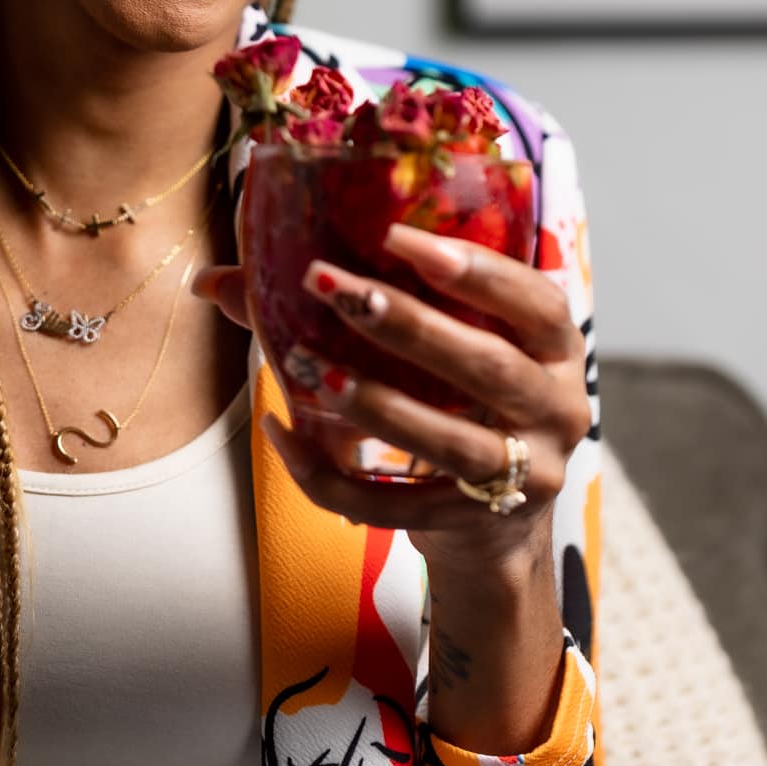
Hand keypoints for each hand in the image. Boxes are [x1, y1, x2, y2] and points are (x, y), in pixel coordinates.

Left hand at [195, 225, 590, 566]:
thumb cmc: (456, 400)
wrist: (492, 529)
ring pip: (445, 442)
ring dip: (372, 402)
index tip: (397, 236)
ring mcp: (522, 477)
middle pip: (486, 365)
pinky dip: (329, 474)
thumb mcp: (439, 349)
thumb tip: (211, 279)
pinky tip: (280, 432)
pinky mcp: (470, 527)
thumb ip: (359, 300)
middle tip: (327, 284)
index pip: (534, 300)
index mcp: (555, 350)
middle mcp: (556, 411)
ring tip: (305, 366)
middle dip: (403, 322)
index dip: (473, 268)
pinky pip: (393, 506)